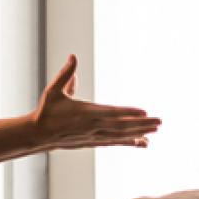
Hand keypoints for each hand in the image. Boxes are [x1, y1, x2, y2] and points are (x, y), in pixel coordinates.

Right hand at [31, 54, 160, 150]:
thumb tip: (73, 56)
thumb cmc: (46, 111)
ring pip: (120, 136)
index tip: (144, 112)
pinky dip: (128, 141)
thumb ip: (66, 74)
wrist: (38, 135)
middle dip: (142, 125)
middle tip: (159, 122)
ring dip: (139, 133)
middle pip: (121, 126)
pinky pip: (114, 142)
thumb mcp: (53, 90)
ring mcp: (94, 136)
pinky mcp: (93, 142)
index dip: (129, 113)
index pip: (112, 113)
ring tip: (155, 132)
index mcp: (85, 113)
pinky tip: (141, 142)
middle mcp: (92, 127)